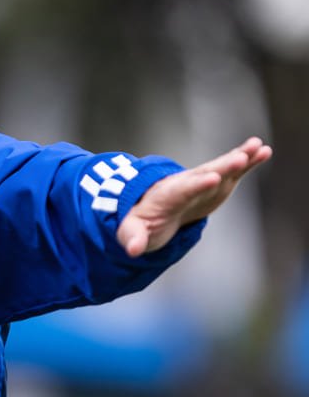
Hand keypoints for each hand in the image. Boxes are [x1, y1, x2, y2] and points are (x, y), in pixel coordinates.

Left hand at [117, 136, 271, 256]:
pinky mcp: (216, 183)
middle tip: (240, 158)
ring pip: (221, 168)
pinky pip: (233, 171)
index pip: (182, 190)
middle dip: (222, 167)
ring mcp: (201, 182)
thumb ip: (132, 237)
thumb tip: (132, 249)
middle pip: (204, 174)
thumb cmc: (141, 221)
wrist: (152, 209)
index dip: (196, 185)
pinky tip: (265, 151)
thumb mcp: (132, 231)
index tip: (212, 178)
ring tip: (259, 147)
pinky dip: (247, 161)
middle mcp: (185, 184)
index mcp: (166, 196)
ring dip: (239, 158)